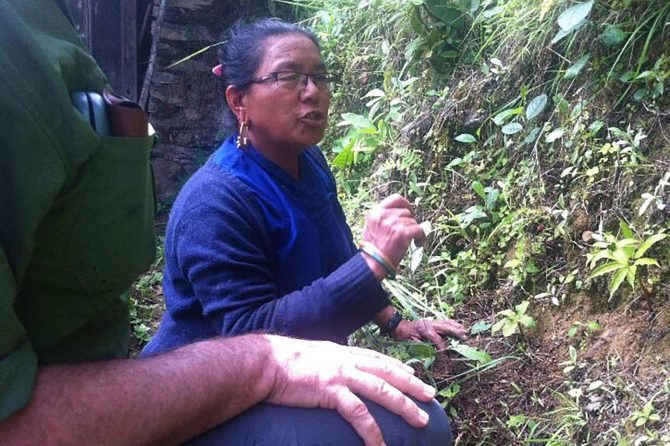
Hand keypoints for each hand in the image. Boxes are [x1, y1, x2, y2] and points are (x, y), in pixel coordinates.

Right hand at [264, 336, 435, 445]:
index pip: (378, 359)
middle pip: (388, 372)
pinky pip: (359, 414)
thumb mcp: (312, 356)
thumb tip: (331, 373)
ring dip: (404, 406)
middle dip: (412, 384)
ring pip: (382, 391)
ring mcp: (341, 374)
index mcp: (342, 352)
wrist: (266, 364)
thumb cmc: (282, 362)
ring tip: (420, 420)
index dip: (398, 367)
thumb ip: (326, 362)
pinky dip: (372, 432)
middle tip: (431, 395)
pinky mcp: (332, 391)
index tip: (414, 375)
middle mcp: (346, 360)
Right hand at [362, 194, 425, 269]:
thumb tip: (401, 213)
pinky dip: (421, 237)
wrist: (372, 264)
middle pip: (406, 212)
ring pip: (413, 222)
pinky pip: (419, 230)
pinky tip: (418, 244)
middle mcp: (383, 216)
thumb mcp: (371, 227)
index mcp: (375, 212)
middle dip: (408, 222)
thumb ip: (383, 217)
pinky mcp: (402, 233)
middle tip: (406, 233)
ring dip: (414, 231)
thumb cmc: (373, 249)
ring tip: (410, 241)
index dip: (405, 204)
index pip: (395, 199)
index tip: (409, 212)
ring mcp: (393, 224)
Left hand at [393, 319, 467, 349]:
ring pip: (447, 323)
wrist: (400, 326)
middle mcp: (430, 324)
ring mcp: (432, 321)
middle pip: (446, 327)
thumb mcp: (411, 342)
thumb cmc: (404, 335)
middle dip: (456, 332)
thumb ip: (422, 347)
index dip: (443, 347)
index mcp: (425, 330)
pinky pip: (445, 321)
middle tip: (465, 337)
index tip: (446, 354)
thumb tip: (433, 352)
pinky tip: (458, 325)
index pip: (438, 339)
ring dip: (456, 327)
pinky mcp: (433, 321)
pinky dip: (452, 323)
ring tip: (465, 331)